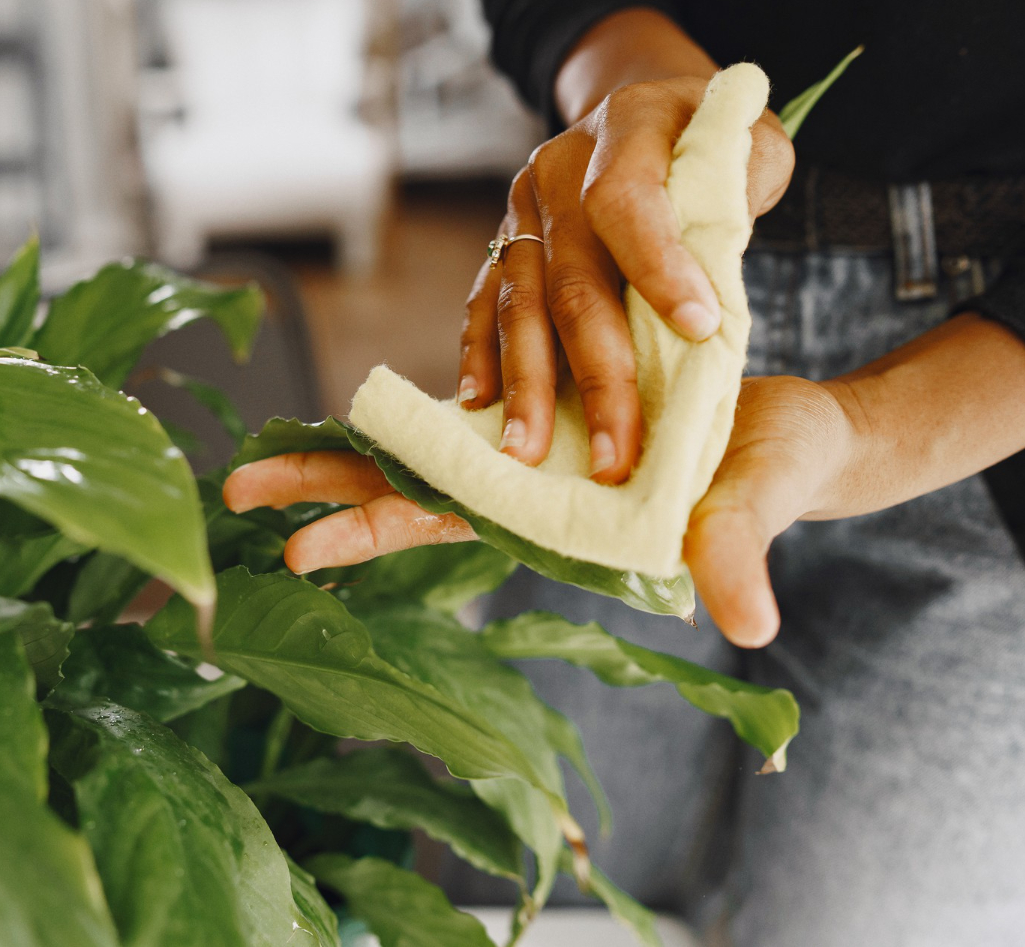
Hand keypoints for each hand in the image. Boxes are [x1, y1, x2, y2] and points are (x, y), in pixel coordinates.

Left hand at [224, 375, 858, 647]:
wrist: (790, 430)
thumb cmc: (776, 467)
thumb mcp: (752, 501)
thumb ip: (734, 551)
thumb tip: (749, 623)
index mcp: (554, 510)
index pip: (445, 522)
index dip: (372, 531)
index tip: (293, 550)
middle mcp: (526, 482)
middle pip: (406, 485)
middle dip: (325, 485)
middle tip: (234, 488)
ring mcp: (532, 443)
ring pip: (422, 441)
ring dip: (350, 442)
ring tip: (268, 443)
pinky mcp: (552, 401)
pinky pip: (469, 401)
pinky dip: (416, 405)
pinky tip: (365, 405)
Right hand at [464, 76, 793, 480]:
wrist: (642, 107)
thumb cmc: (709, 141)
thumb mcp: (752, 140)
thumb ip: (746, 188)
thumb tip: (715, 279)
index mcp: (625, 128)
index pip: (627, 200)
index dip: (658, 264)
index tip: (700, 329)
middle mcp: (559, 168)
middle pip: (571, 278)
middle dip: (597, 373)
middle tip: (615, 453)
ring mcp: (521, 209)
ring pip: (519, 304)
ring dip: (527, 386)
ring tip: (529, 452)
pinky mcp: (502, 244)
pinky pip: (484, 305)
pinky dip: (481, 358)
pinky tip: (481, 407)